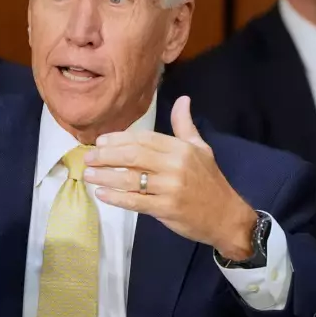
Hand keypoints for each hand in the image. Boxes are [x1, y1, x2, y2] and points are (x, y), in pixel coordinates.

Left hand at [83, 96, 257, 259]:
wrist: (226, 216)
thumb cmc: (210, 182)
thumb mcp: (201, 149)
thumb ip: (185, 125)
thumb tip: (183, 99)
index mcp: (181, 148)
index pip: (144, 138)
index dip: (119, 138)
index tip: (100, 141)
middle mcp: (175, 165)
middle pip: (133, 155)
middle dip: (106, 155)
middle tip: (88, 158)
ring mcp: (170, 188)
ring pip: (130, 178)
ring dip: (105, 176)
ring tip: (89, 175)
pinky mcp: (166, 209)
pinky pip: (135, 201)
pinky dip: (116, 198)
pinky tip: (102, 194)